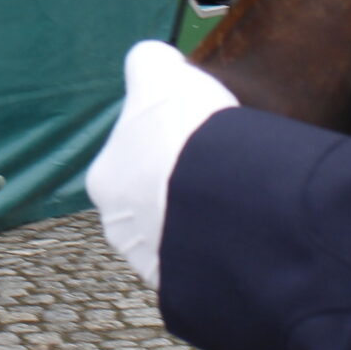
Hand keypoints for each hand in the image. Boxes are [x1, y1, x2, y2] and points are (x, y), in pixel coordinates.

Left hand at [87, 40, 238, 288]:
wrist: (216, 197)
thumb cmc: (181, 133)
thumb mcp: (160, 73)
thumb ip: (149, 62)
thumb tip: (151, 59)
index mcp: (105, 180)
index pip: (131, 162)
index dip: (165, 148)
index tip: (195, 143)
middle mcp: (120, 227)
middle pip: (151, 205)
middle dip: (181, 192)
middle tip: (220, 175)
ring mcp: (154, 263)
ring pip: (178, 241)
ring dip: (202, 227)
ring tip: (237, 208)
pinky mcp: (191, 290)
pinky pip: (206, 270)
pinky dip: (222, 256)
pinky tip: (245, 238)